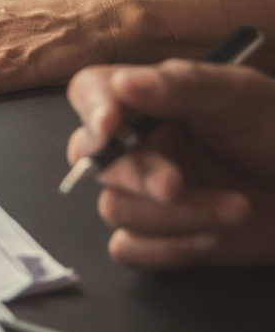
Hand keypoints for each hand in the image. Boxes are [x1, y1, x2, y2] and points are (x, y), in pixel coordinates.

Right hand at [66, 61, 274, 267]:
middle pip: (95, 160)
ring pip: (115, 209)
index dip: (92, 107)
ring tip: (236, 208)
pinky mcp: (155, 238)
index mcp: (147, 102)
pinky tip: (214, 236)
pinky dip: (170, 248)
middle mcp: (137, 146)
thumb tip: (125, 83)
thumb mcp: (240, 96)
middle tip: (174, 184)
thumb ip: (181, 85)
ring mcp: (142, 194)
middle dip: (137, 175)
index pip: (91, 91)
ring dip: (177, 215)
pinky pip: (130, 249)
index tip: (110, 124)